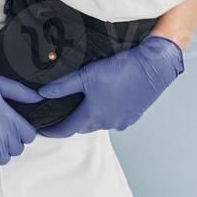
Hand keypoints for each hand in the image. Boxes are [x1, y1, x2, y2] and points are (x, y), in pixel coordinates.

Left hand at [36, 35, 183, 137]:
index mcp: (93, 115)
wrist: (153, 66)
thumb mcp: (86, 75)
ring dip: (91, 115)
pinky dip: (107, 112)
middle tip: (63, 110)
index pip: (66, 129)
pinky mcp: (133, 116)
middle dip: (72, 120)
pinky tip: (108, 98)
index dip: (53, 130)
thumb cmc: (121, 68)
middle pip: (82, 126)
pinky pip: (114, 119)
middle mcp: (107, 123)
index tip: (43, 130)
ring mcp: (121, 121)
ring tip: (87, 100)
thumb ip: (63, 86)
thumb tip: (43, 93)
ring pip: (99, 122)